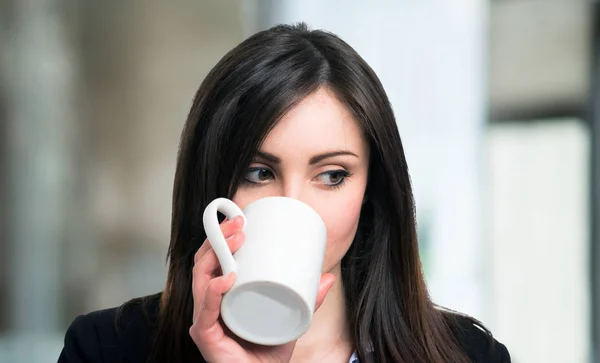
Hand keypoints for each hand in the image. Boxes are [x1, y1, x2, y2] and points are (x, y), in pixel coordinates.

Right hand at [189, 216, 335, 362]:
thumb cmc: (268, 352)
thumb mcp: (290, 320)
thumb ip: (307, 300)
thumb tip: (327, 278)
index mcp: (221, 297)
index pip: (213, 261)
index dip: (222, 237)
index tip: (242, 220)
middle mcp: (208, 306)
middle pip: (204, 264)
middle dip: (218, 238)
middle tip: (239, 224)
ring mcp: (205, 321)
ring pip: (201, 280)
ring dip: (216, 255)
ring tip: (236, 241)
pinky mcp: (206, 337)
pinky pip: (205, 312)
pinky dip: (213, 293)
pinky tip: (226, 278)